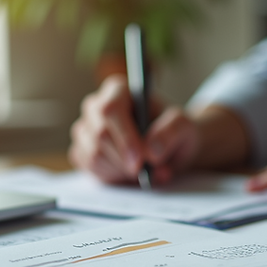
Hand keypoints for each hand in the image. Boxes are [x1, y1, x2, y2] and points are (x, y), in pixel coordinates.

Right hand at [68, 74, 199, 184]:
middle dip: (124, 159)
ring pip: (93, 155)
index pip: (110, 109)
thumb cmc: (173, 130)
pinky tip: (128, 173)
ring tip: (144, 171)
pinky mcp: (83, 151)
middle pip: (99, 134)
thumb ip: (171, 132)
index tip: (140, 159)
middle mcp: (96, 106)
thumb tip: (152, 150)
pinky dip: (112, 177)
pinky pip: (90, 168)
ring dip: (121, 170)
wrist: (168, 148)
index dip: (124, 137)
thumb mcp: (184, 126)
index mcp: (118, 90)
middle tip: (145, 172)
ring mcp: (86, 129)